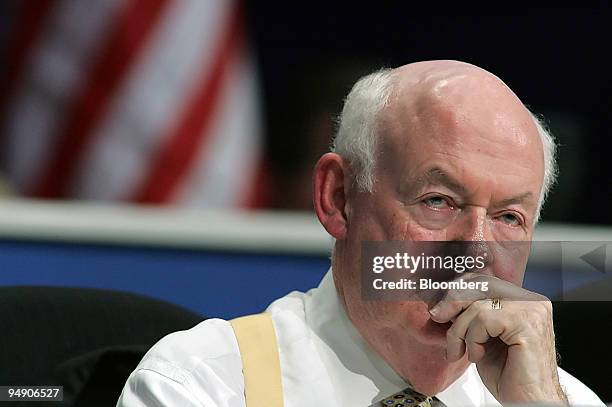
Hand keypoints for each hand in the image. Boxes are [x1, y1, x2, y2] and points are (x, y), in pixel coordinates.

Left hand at [428, 273, 567, 404]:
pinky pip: (484, 319)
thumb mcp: (482, 338)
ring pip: (477, 305)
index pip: (483, 281)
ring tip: (463, 351)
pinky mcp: (527, 323)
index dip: (457, 291)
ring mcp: (532, 310)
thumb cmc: (510, 376)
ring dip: (460, 331)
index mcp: (522, 301)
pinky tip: (478, 355)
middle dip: (452, 303)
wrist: (530, 402)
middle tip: (438, 318)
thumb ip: (470, 317)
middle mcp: (531, 301)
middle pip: (480, 285)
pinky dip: (473, 339)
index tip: (440, 309)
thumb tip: (442, 305)